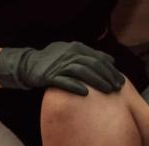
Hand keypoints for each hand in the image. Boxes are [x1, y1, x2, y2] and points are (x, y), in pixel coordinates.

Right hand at [0, 41, 125, 95]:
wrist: (28, 65)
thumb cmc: (54, 62)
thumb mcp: (71, 54)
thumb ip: (90, 56)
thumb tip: (111, 60)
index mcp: (76, 48)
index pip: (98, 58)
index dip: (110, 70)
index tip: (121, 80)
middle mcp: (68, 54)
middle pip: (92, 64)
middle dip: (107, 76)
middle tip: (117, 88)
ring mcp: (59, 65)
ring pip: (82, 72)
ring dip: (96, 81)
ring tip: (107, 90)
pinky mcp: (49, 76)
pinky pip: (64, 81)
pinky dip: (75, 86)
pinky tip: (86, 93)